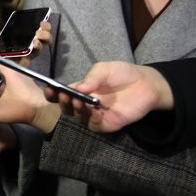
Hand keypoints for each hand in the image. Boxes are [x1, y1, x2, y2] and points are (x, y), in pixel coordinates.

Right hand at [43, 61, 173, 132]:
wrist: (146, 84)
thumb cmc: (123, 74)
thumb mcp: (104, 69)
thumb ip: (91, 78)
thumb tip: (77, 87)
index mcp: (80, 90)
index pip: (61, 94)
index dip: (53, 93)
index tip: (49, 88)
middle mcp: (84, 104)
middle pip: (66, 108)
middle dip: (63, 102)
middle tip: (66, 96)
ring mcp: (95, 115)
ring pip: (78, 117)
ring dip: (77, 110)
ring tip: (79, 101)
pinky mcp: (107, 124)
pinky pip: (94, 126)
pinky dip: (92, 119)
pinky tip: (95, 111)